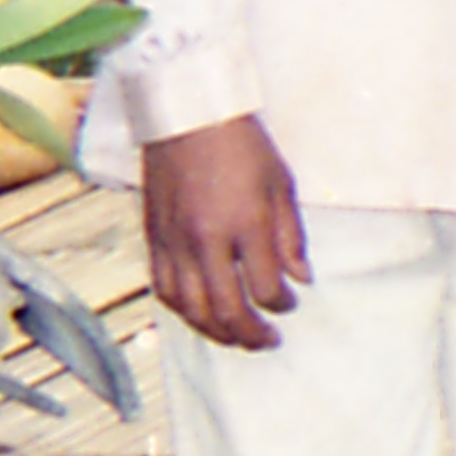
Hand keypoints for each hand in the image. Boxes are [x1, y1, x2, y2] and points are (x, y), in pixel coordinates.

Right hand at [138, 116, 309, 349]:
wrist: (188, 114)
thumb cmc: (241, 144)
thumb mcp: (281, 184)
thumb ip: (291, 237)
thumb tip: (302, 279)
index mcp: (246, 224)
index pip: (265, 289)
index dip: (281, 305)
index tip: (290, 303)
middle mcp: (207, 240)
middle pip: (227, 310)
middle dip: (250, 334)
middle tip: (267, 341)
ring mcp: (175, 241)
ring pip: (191, 309)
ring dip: (215, 332)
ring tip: (235, 338)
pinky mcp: (153, 237)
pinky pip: (163, 289)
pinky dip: (182, 310)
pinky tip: (199, 314)